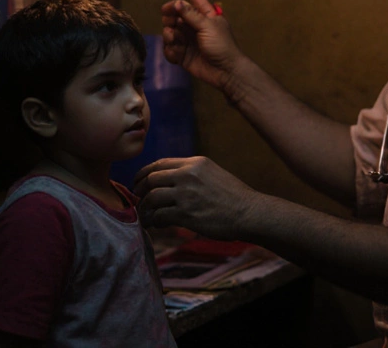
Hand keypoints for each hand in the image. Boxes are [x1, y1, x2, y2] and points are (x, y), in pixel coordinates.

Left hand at [133, 156, 260, 241]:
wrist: (249, 213)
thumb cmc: (233, 197)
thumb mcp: (213, 173)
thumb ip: (192, 173)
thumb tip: (170, 181)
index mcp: (195, 163)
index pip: (160, 164)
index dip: (144, 173)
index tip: (138, 182)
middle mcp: (188, 175)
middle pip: (151, 179)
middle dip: (140, 190)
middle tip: (138, 200)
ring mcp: (186, 194)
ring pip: (152, 197)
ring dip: (145, 208)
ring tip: (146, 215)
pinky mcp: (186, 214)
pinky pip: (160, 215)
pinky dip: (154, 221)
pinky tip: (156, 224)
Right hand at [161, 0, 243, 91]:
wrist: (225, 71)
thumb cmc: (221, 45)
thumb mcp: (207, 26)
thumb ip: (191, 14)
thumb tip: (177, 3)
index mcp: (206, 17)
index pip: (196, 1)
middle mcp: (196, 27)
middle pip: (177, 16)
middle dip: (170, 17)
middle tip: (169, 20)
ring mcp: (188, 41)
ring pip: (171, 33)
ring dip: (169, 34)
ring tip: (172, 37)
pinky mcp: (183, 56)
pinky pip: (171, 49)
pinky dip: (170, 50)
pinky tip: (176, 53)